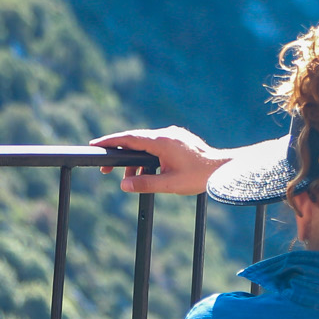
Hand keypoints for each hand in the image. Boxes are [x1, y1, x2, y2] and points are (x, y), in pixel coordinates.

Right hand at [90, 127, 233, 194]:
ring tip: (129, 177)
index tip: (95, 145)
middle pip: (136, 140)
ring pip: (147, 145)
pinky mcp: (179, 141)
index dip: (111, 141)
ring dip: (136, 160)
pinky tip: (147, 172)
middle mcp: (167, 134)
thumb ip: (145, 183)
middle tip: (105, 169)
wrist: (223, 169)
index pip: (130, 138)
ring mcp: (174, 136)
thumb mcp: (170, 184)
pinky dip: (148, 158)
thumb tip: (124, 184)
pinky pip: (157, 146)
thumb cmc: (199, 176)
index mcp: (162, 141)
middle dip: (119, 154)